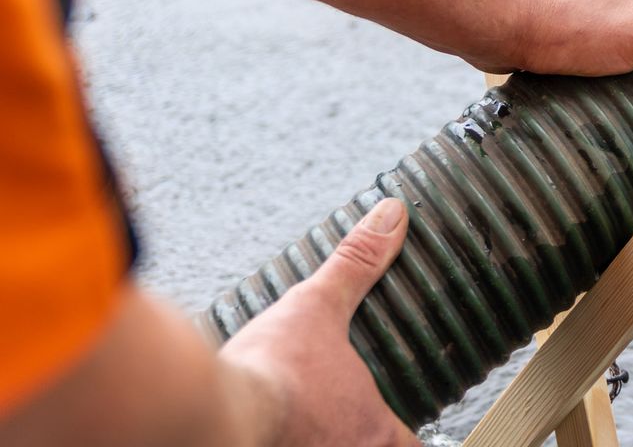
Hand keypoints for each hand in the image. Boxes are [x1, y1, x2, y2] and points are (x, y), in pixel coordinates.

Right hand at [220, 199, 418, 446]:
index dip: (411, 432)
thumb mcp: (318, 306)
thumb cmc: (269, 372)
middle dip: (362, 434)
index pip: (412, 444)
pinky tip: (268, 428)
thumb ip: (357, 264)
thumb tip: (390, 218)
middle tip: (350, 417)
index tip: (408, 419)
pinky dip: (283, 439)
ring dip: (325, 437)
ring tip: (310, 422)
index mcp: (372, 429)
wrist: (212, 415)